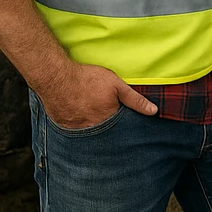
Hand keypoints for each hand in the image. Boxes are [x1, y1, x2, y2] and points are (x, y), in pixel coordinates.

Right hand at [36, 61, 156, 129]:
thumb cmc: (88, 79)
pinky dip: (79, 126)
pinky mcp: (65, 128)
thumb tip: (154, 111)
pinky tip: (80, 115)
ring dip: (94, 127)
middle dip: (109, 127)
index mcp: (108, 119)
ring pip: (91, 133)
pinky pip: (76, 131)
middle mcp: (93, 129)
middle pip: (106, 132)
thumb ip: (135, 99)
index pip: (120, 128)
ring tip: (92, 114)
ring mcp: (77, 130)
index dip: (123, 123)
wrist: (58, 79)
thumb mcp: (117, 85)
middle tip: (105, 116)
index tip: (123, 120)